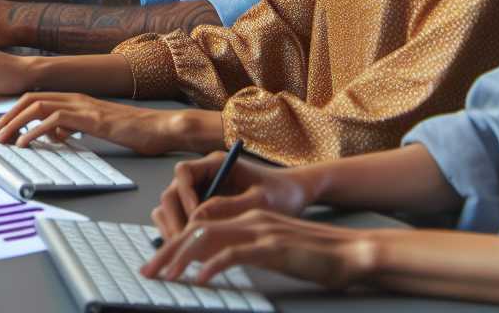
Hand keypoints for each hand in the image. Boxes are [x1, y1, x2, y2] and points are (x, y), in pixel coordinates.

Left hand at [0, 95, 219, 156]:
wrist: (160, 127)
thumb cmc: (133, 130)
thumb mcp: (96, 128)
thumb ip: (74, 128)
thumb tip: (55, 135)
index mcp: (77, 99)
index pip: (37, 98)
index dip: (15, 111)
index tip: (2, 128)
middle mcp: (76, 97)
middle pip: (30, 98)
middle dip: (8, 115)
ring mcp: (83, 106)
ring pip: (37, 105)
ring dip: (15, 122)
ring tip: (3, 139)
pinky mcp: (90, 118)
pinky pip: (54, 119)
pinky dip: (34, 131)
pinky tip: (26, 143)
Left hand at [140, 209, 376, 290]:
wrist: (351, 253)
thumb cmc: (314, 256)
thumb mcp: (271, 249)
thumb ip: (243, 250)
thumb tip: (209, 264)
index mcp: (248, 218)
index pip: (201, 226)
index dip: (174, 244)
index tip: (157, 264)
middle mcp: (250, 220)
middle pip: (196, 229)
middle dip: (167, 251)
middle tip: (148, 272)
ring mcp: (261, 231)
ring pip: (208, 238)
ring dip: (181, 258)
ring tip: (166, 276)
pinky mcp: (272, 247)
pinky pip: (234, 254)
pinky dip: (213, 266)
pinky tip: (200, 280)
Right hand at [150, 150, 312, 239]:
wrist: (294, 196)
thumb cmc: (281, 193)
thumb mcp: (260, 201)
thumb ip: (229, 206)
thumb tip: (198, 217)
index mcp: (216, 164)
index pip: (184, 172)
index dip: (184, 194)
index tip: (194, 217)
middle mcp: (204, 175)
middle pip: (172, 191)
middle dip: (174, 217)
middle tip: (182, 241)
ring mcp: (201, 191)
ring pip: (172, 206)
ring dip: (172, 226)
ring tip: (183, 248)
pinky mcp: (202, 207)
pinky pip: (180, 217)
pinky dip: (180, 232)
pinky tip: (190, 250)